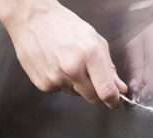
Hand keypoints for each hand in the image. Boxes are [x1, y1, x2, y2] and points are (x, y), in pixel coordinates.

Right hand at [0, 0, 126, 107]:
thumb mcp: (95, 40)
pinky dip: (62, 82)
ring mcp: (56, 78)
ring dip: (78, 85)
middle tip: (93, 78)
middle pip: (92, 98)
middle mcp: (72, 69)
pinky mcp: (43, 84)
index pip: (106, 90)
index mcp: (89, 55)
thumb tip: (119, 88)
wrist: (32, 19)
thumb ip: (109, 67)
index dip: (114, 101)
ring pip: (76, 94)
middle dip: (97, 92)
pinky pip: (60, 90)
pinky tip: (56, 65)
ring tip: (69, 62)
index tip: (116, 102)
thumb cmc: (64, 25)